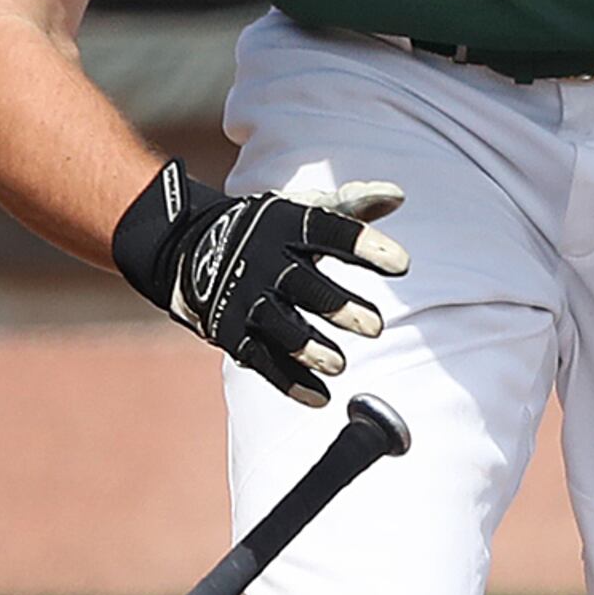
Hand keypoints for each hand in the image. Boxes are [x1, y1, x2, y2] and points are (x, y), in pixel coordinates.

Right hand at [111, 164, 407, 408]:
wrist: (190, 247)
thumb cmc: (268, 230)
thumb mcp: (303, 207)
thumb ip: (352, 204)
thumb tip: (397, 196)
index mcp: (288, 225)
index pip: (329, 232)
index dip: (364, 247)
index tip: (402, 265)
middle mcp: (264, 260)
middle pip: (304, 285)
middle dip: (339, 307)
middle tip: (376, 327)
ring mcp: (245, 297)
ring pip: (278, 326)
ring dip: (308, 348)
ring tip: (338, 364)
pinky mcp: (231, 330)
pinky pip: (261, 359)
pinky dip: (289, 381)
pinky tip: (319, 397)